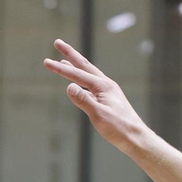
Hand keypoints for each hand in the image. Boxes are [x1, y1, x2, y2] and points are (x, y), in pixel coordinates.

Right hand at [44, 39, 151, 154]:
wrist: (136, 138)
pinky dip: (81, 82)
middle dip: (69, 54)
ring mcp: (107, 91)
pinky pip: (90, 86)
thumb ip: (83, 100)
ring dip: (75, 66)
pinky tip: (77, 84)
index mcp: (103, 86)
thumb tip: (68, 86)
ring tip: (64, 60)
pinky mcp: (108, 100)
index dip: (60, 69)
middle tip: (57, 43)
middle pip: (84, 65)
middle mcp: (106, 84)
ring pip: (87, 75)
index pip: (77, 75)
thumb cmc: (119, 128)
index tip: (46, 62)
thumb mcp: (99, 115)